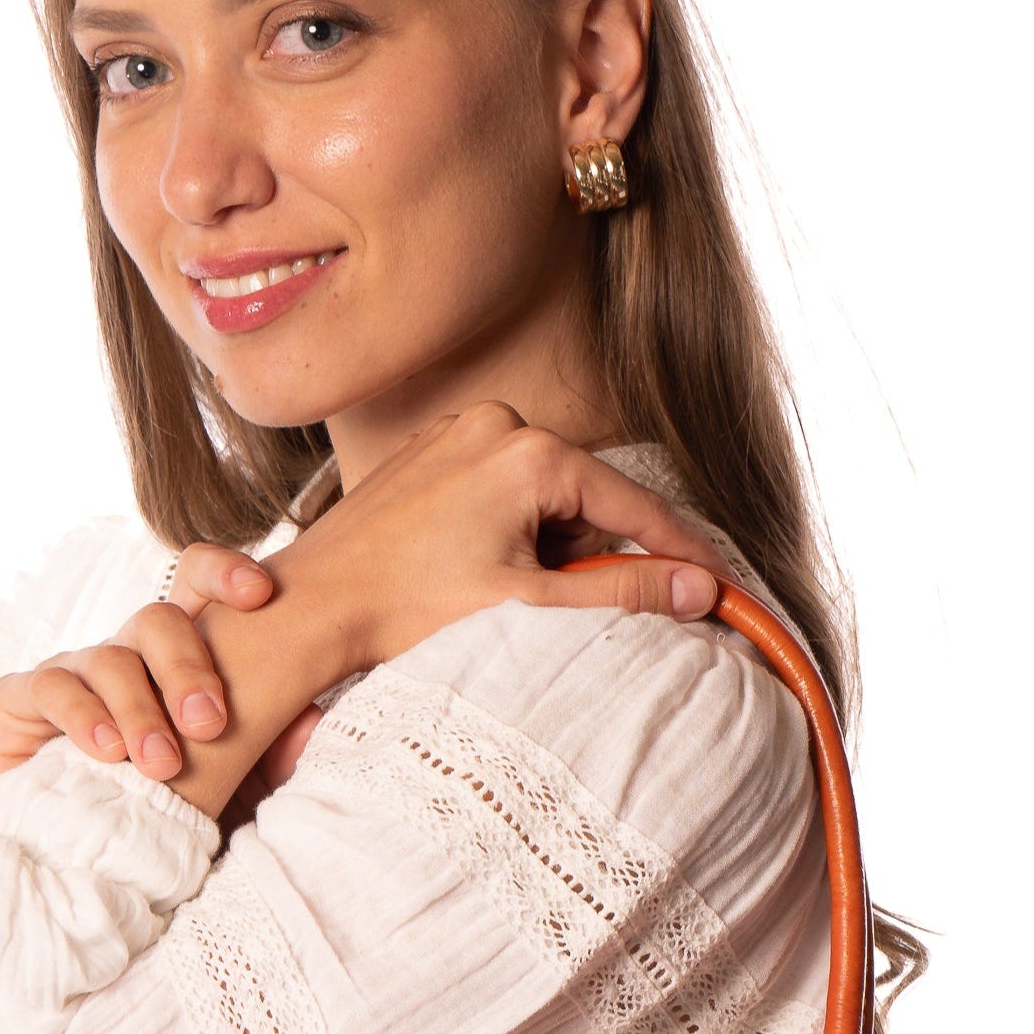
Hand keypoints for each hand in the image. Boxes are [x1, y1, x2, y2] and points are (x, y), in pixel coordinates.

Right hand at [0, 544, 323, 823]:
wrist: (64, 870)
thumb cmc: (151, 824)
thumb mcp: (222, 795)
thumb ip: (265, 759)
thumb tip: (311, 719)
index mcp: (174, 662)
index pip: (196, 587)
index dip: (225, 574)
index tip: (260, 595)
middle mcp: (125, 657)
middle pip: (158, 619)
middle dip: (188, 666)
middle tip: (210, 724)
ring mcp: (71, 674)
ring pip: (111, 657)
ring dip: (141, 710)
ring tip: (161, 764)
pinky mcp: (15, 701)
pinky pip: (52, 686)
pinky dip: (83, 716)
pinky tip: (105, 751)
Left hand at [278, 404, 723, 669]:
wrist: (313, 604)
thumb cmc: (404, 607)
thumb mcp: (527, 606)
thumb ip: (621, 592)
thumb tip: (698, 590)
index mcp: (528, 451)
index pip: (633, 506)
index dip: (681, 552)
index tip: (720, 587)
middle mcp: (496, 423)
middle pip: (587, 500)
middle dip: (593, 556)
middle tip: (574, 610)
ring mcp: (460, 432)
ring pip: (545, 498)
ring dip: (549, 550)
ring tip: (505, 596)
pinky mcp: (433, 452)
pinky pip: (502, 491)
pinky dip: (513, 533)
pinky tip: (477, 574)